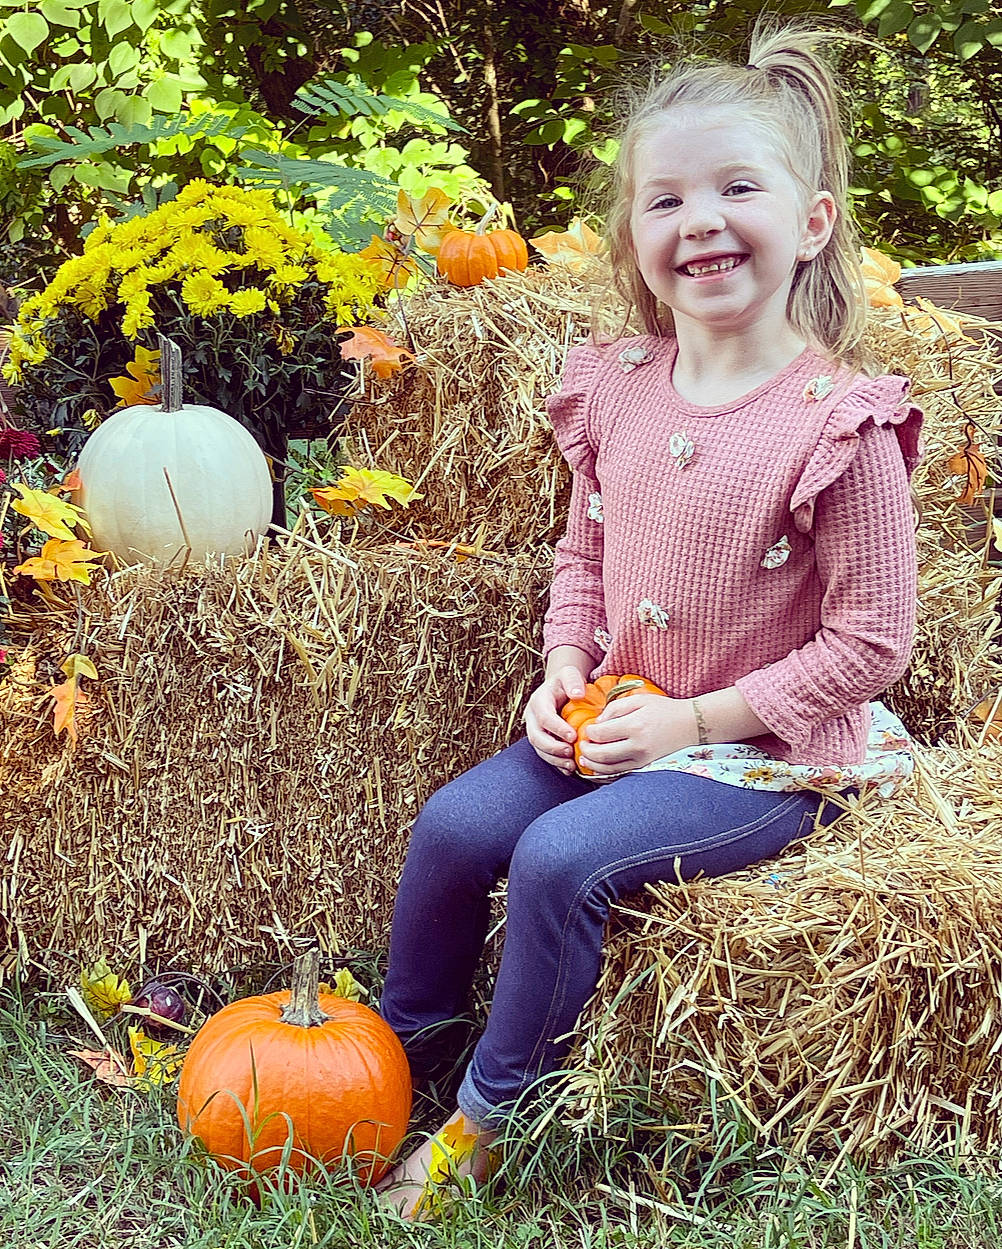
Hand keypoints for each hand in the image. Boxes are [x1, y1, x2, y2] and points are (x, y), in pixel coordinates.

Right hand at [524, 666, 587, 775]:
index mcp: (539, 701)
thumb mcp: (569, 674)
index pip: (544, 717)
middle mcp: (533, 717)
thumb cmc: (567, 682)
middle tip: (570, 753)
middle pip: (536, 736)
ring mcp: (535, 730)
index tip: (574, 736)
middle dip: (552, 747)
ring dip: (554, 759)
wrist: (559, 688)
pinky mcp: (541, 740)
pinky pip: (545, 755)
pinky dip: (556, 764)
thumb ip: (573, 680)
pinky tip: (569, 769)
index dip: (557, 728)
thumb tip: (578, 694)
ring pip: (539, 748)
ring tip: (571, 765)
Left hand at [578, 694, 695, 777]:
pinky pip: (620, 774)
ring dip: (592, 765)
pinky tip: (598, 768)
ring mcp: (642, 759)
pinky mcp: (645, 767)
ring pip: (609, 769)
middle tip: (581, 746)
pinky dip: (605, 773)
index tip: (588, 729)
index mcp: (634, 726)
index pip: (601, 734)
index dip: (589, 732)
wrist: (690, 725)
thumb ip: (614, 709)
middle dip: (586, 751)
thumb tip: (597, 723)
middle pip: (601, 754)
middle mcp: (638, 746)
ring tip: (585, 759)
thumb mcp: (638, 700)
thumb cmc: (664, 709)